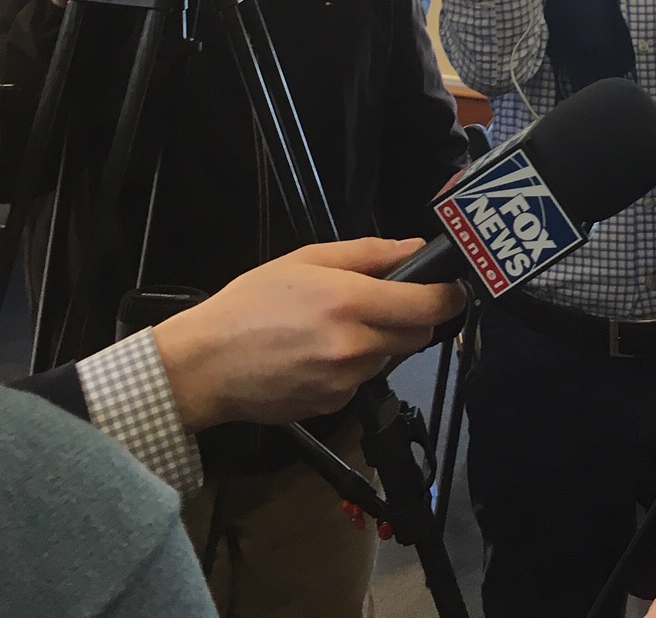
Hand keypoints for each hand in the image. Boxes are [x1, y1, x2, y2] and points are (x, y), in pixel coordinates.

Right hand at [151, 237, 466, 431]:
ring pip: (391, 358)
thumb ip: (367, 254)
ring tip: (338, 327)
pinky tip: (320, 354)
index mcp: (351, 304)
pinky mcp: (335, 407)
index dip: (448, 296)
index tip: (448, 288)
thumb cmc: (250, 304)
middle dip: (413, 317)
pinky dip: (355, 366)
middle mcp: (356, 347)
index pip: (429, 307)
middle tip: (385, 302)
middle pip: (419, 336)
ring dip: (381, 342)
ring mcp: (347, 383)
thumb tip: (414, 248)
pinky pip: (363, 381)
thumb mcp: (305, 260)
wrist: (206, 365)